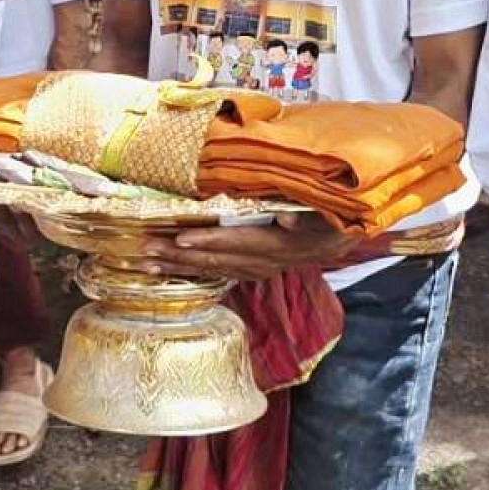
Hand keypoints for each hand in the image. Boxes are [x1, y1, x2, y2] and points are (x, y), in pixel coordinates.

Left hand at [140, 213, 354, 284]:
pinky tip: (170, 269)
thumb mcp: (326, 216)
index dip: (209, 241)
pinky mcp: (251, 270)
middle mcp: (262, 262)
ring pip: (211, 269)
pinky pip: (217, 272)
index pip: (238, 242)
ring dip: (178, 267)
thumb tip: (288, 221)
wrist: (342, 238)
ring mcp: (255, 269)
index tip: (180, 238)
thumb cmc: (330, 219)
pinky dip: (192, 271)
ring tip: (147, 263)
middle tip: (146, 251)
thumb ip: (308, 219)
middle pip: (215, 259)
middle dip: (179, 256)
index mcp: (277, 245)